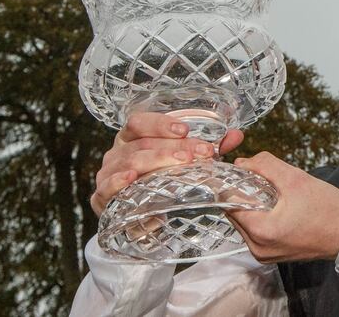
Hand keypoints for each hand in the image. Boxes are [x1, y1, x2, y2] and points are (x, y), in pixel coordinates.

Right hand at [90, 112, 244, 216]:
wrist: (142, 216)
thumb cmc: (161, 180)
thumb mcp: (184, 162)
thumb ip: (208, 148)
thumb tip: (236, 136)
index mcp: (132, 138)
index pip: (139, 122)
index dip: (161, 123)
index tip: (186, 129)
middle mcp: (117, 152)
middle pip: (142, 144)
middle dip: (173, 148)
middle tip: (201, 154)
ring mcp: (108, 174)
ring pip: (128, 163)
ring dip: (156, 162)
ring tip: (180, 164)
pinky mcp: (102, 199)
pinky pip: (105, 189)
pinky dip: (117, 183)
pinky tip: (131, 179)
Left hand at [227, 152, 338, 262]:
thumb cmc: (329, 211)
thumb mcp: (296, 179)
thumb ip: (265, 166)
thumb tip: (244, 162)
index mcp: (261, 231)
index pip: (230, 202)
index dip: (234, 183)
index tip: (245, 171)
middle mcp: (258, 248)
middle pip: (236, 212)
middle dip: (246, 193)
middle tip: (265, 180)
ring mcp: (264, 254)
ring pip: (246, 220)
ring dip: (254, 204)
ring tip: (276, 193)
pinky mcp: (272, 253)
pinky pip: (257, 230)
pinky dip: (263, 215)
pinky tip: (279, 206)